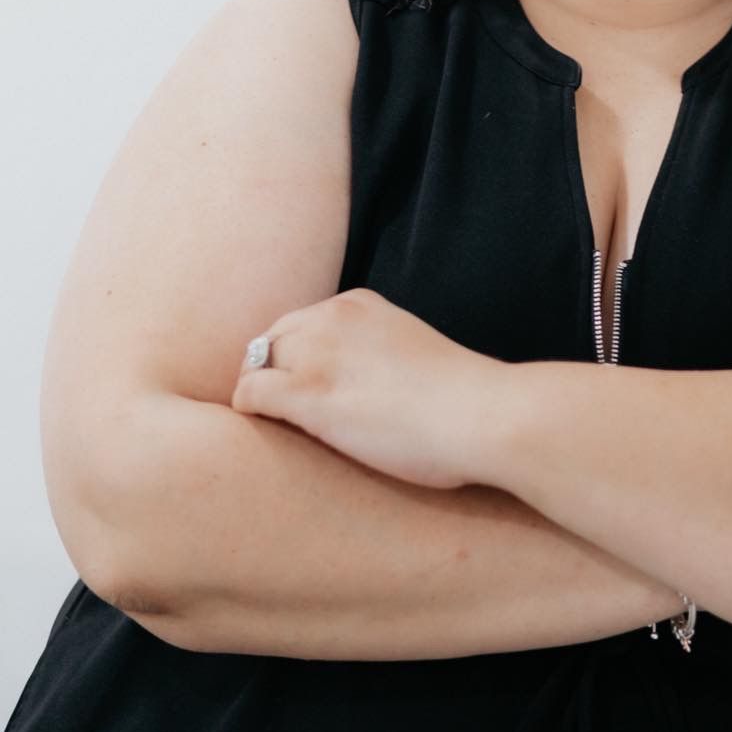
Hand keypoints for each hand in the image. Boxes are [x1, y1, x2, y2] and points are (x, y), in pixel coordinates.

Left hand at [231, 288, 496, 489]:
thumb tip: (374, 388)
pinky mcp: (308, 393)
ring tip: (269, 424)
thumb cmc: (465, 400)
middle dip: (269, 372)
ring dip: (257, 391)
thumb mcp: (414, 352)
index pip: (301, 323)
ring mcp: (318, 354)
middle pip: (272, 340)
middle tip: (278, 411)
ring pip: (254, 363)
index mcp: (360, 305)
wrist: (483, 415)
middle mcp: (332, 318)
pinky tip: (262, 427)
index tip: (301, 386)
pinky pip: (250, 392)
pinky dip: (248, 409)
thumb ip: (382, 355)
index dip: (295, 358)